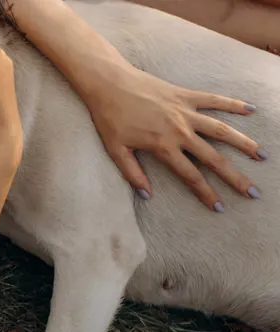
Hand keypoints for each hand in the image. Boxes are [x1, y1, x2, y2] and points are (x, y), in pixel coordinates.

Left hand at [87, 63, 263, 210]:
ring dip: (243, 143)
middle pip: (213, 158)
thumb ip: (132, 173)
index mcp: (163, 146)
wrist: (109, 84)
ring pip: (221, 130)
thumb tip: (146, 195)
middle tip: (252, 191)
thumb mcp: (116, 150)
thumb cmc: (110, 118)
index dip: (206, 193)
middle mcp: (179, 130)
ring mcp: (185, 111)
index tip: (219, 207)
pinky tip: (251, 109)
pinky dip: (233, 104)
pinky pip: (214, 100)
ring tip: (262, 155)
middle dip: (234, 176)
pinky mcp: (185, 95)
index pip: (190, 175)